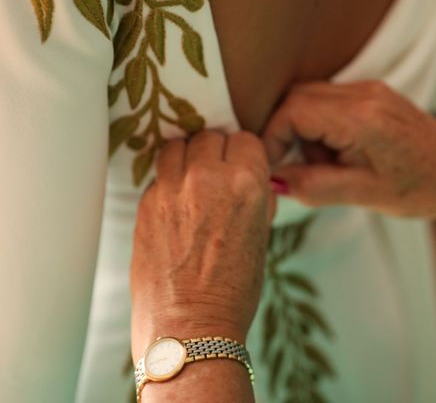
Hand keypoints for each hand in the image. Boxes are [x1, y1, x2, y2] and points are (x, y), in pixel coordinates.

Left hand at [130, 130, 275, 361]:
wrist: (190, 327)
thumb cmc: (234, 290)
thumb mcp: (261, 238)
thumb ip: (257, 199)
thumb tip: (252, 179)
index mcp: (246, 183)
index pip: (244, 139)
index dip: (244, 154)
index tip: (240, 166)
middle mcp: (207, 177)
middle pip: (210, 136)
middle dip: (216, 152)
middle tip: (216, 175)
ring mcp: (171, 189)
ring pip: (177, 145)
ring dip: (187, 157)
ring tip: (191, 181)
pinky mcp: (145, 203)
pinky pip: (159, 175)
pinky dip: (168, 182)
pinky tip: (175, 207)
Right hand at [263, 81, 435, 226]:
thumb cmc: (422, 188)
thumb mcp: (364, 195)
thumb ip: (313, 186)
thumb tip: (273, 179)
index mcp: (362, 117)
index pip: (292, 111)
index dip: (273, 138)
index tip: (275, 168)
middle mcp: (364, 93)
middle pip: (297, 98)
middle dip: (287, 134)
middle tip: (300, 169)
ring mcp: (370, 90)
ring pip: (310, 98)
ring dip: (304, 131)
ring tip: (329, 165)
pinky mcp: (373, 95)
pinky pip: (329, 102)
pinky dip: (321, 127)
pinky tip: (340, 154)